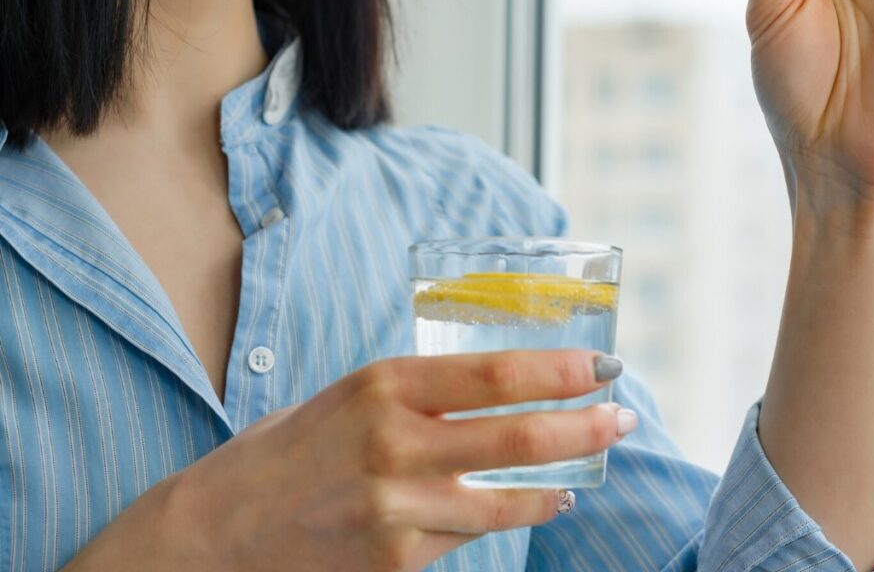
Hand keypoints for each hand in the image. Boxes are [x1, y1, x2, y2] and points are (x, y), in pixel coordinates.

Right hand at [168, 350, 632, 570]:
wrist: (209, 538)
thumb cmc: (282, 454)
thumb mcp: (348, 399)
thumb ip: (417, 397)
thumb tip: (493, 392)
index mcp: (383, 384)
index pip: (495, 372)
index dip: (559, 369)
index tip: (601, 363)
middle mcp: (395, 442)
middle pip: (517, 433)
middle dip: (584, 424)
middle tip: (622, 415)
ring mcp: (396, 509)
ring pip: (507, 496)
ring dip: (562, 477)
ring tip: (594, 461)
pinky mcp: (394, 563)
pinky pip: (471, 538)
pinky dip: (515, 516)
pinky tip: (540, 502)